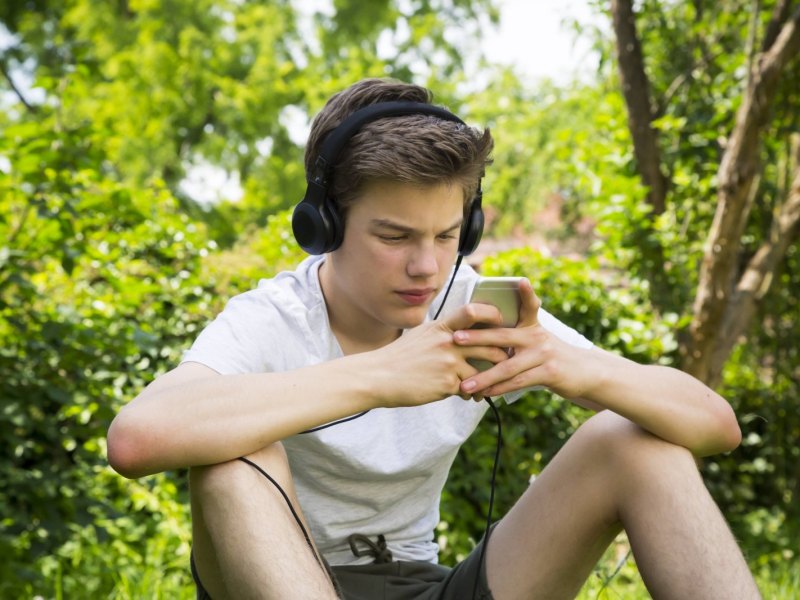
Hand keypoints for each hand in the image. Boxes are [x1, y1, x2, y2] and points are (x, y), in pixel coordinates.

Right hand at [372, 303, 511, 407]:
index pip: (473, 311)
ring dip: (488, 380)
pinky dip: (470, 394)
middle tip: (505, 363)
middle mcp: (448, 342)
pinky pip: (469, 389)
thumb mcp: (423, 335)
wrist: (379, 376)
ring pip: (484, 371)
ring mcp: (448, 362)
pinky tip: (467, 396)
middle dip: (501, 356)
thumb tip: (464, 333)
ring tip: (488, 385)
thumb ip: (444, 333)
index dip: (492, 315)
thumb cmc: (401, 357)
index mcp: (442, 327)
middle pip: (490, 345)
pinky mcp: (447, 383)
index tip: (500, 324)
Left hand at [452, 279, 596, 398]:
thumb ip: (517, 336)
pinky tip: (486, 393)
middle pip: (503, 336)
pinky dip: (500, 388)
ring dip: (484, 377)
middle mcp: (538, 336)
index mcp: (533, 326)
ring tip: (465, 384)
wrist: (585, 373)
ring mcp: (544, 354)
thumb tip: (485, 338)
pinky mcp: (549, 373)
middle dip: (477, 338)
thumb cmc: (552, 356)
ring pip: (507, 366)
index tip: (520, 280)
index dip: (526, 292)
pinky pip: (518, 382)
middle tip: (455, 338)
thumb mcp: (539, 340)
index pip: (529, 305)